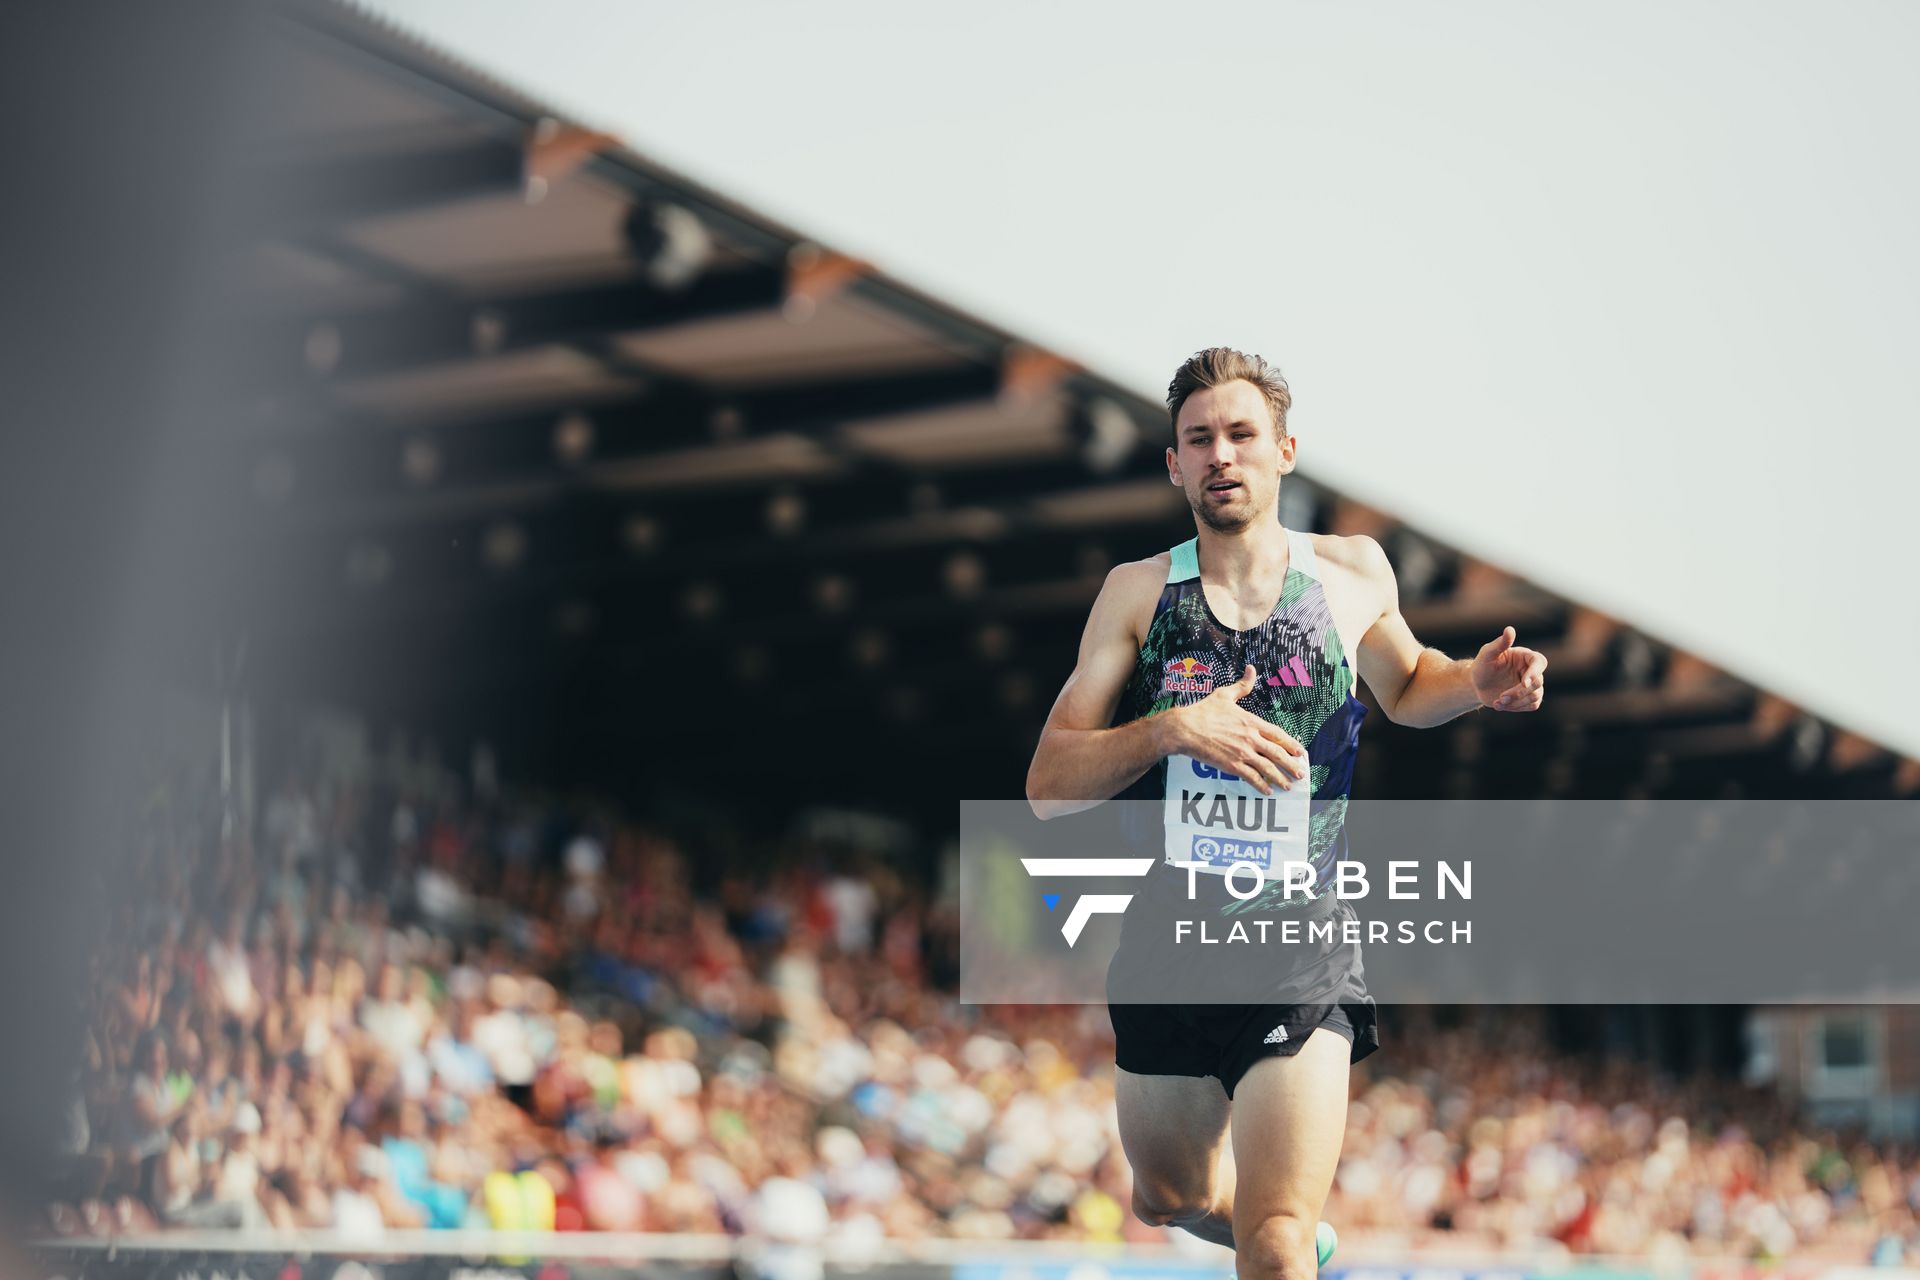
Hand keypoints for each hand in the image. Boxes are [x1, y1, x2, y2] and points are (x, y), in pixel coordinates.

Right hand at [1169, 664, 1309, 793]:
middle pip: (1278, 753)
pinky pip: (1252, 777)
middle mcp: (1250, 738)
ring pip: (1268, 768)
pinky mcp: (1232, 765)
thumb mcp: (1224, 695)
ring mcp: (1242, 753)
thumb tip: (1251, 670)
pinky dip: (1261, 785)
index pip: (1278, 734)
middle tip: (1301, 772)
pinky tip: (1268, 791)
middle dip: (1291, 764)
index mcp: (1251, 722)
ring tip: (1289, 785)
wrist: (1185, 728)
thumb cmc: (1203, 711)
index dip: (1291, 744)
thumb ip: (1242, 685)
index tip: (1300, 752)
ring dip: (1281, 778)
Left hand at [1472, 626, 1547, 711]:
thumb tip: (1510, 629)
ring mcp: (1531, 686)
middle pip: (1537, 683)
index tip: (1523, 683)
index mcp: (1525, 657)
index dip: (1535, 673)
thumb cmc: (1482, 666)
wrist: (1476, 685)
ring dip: (1516, 702)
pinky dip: (1516, 708)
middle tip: (1501, 697)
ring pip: (1535, 696)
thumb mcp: (1487, 654)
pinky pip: (1532, 706)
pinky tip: (1499, 705)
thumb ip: (1499, 643)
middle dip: (1519, 692)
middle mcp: (1531, 670)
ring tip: (1497, 702)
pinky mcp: (1528, 698)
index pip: (1540, 662)